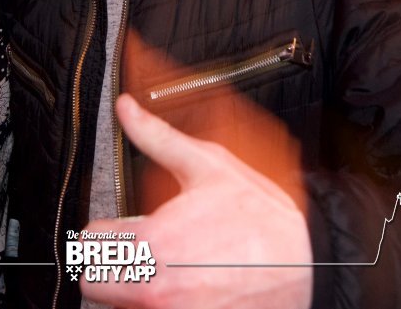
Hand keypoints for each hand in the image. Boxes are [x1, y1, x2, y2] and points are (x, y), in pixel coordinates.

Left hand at [79, 95, 313, 308]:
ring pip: (124, 305)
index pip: (90, 244)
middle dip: (111, 264)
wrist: (311, 266)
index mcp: (152, 244)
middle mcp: (156, 290)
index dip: (103, 230)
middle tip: (138, 250)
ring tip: (172, 266)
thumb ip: (157, 138)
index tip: (118, 227)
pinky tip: (189, 285)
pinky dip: (164, 303)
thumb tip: (128, 110)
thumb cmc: (263, 219)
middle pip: (96, 283)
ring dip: (136, 287)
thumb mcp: (208, 165)